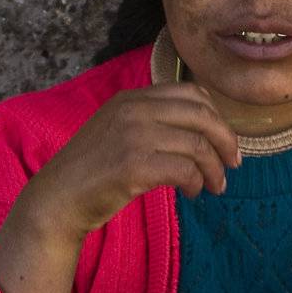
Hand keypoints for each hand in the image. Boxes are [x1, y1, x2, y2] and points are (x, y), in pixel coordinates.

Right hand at [33, 81, 242, 239]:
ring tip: (215, 187)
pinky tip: (193, 193)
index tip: (226, 142)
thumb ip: (153, 125)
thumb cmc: (93, 173)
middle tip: (233, 165)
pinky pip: (184, 170)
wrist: (58, 199)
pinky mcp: (134, 166)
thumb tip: (202, 136)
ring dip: (214, 170)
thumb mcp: (120, 134)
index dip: (217, 117)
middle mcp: (134, 109)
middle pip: (202, 115)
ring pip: (197, 145)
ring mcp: (133, 136)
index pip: (191, 93)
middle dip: (226, 141)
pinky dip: (197, 183)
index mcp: (132, 98)